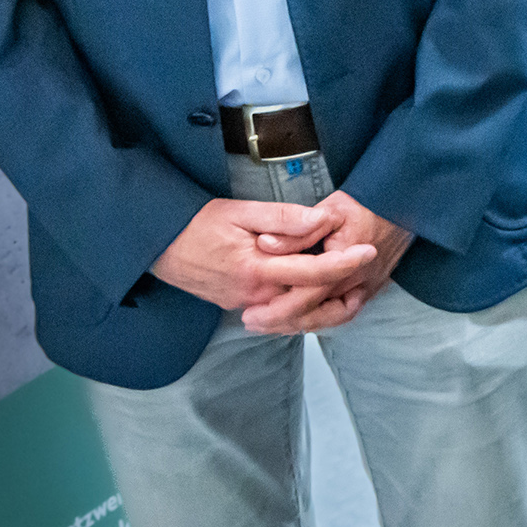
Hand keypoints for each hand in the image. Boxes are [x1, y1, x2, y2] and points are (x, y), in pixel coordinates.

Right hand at [150, 195, 369, 318]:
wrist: (158, 245)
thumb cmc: (196, 223)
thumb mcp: (240, 211)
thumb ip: (283, 218)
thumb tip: (321, 220)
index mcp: (256, 270)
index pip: (311, 273)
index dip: (344, 263)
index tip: (368, 251)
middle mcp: (253, 296)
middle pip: (309, 303)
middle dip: (342, 293)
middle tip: (367, 272)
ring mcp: (245, 305)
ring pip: (295, 314)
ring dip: (326, 307)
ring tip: (353, 289)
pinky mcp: (239, 307)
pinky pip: (278, 313)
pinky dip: (301, 308)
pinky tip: (318, 295)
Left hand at [246, 189, 414, 335]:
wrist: (405, 204)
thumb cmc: (365, 204)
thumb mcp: (330, 210)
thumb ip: (297, 230)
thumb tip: (265, 245)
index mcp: (347, 260)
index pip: (309, 293)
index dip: (278, 307)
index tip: (251, 312)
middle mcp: (359, 280)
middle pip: (317, 312)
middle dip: (283, 322)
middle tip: (253, 323)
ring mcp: (368, 287)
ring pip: (332, 318)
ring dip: (301, 324)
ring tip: (273, 325)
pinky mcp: (371, 288)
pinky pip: (344, 312)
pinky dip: (322, 318)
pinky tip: (302, 319)